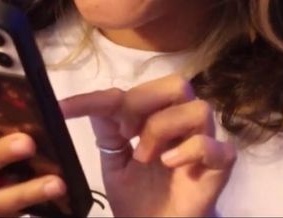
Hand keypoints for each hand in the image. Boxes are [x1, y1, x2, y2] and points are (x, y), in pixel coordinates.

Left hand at [60, 74, 235, 216]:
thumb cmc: (140, 198)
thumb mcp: (114, 161)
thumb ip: (107, 130)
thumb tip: (91, 101)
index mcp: (159, 116)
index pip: (132, 92)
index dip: (96, 97)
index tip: (63, 109)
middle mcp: (184, 123)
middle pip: (178, 84)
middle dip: (145, 102)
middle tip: (126, 131)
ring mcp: (204, 143)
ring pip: (197, 109)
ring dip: (163, 129)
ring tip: (145, 157)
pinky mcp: (219, 168)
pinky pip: (214, 146)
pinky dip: (190, 149)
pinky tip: (169, 163)